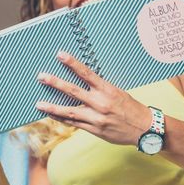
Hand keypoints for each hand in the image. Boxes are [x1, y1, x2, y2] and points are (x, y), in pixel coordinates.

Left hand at [35, 51, 150, 145]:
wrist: (145, 129)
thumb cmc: (130, 107)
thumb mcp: (117, 92)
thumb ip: (99, 87)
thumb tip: (82, 78)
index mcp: (107, 90)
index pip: (86, 73)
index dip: (72, 63)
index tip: (60, 54)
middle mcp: (100, 103)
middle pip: (73, 91)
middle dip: (55, 83)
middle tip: (41, 76)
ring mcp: (96, 118)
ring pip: (69, 111)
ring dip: (52, 107)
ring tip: (38, 104)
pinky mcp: (94, 130)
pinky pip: (73, 124)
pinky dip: (60, 118)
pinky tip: (50, 114)